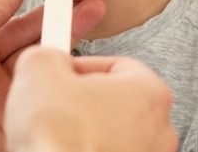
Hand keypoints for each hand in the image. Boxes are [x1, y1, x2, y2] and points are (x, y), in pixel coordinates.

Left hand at [0, 0, 105, 151]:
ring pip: (47, 78)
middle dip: (70, 28)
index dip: (50, 10)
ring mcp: (7, 103)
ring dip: (70, 59)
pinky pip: (42, 110)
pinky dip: (60, 97)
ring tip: (93, 35)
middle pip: (42, 50)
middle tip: (98, 7)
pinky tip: (79, 80)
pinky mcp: (13, 128)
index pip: (26, 26)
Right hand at [5, 48, 177, 151]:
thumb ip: (48, 55)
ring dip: (87, 129)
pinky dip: (88, 151)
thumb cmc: (59, 138)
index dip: (80, 67)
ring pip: (113, 133)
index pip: (115, 65)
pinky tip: (65, 151)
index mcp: (149, 93)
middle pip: (117, 101)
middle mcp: (159, 130)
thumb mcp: (38, 69)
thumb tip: (45, 58)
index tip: (61, 73)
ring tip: (58, 133)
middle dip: (85, 100)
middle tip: (56, 104)